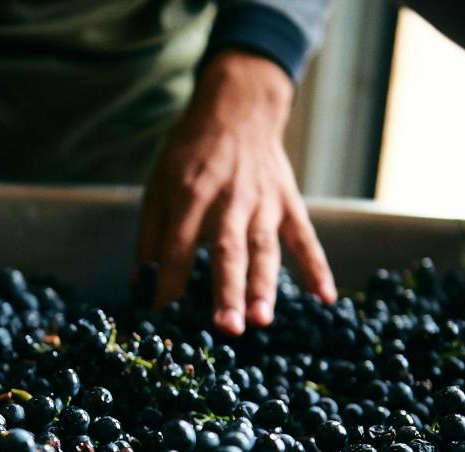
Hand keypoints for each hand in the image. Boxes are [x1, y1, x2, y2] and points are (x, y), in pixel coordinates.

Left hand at [137, 49, 335, 334]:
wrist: (239, 109)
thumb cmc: (192, 153)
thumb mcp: (159, 185)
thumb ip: (151, 236)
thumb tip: (140, 283)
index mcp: (190, 196)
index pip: (178, 248)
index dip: (169, 284)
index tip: (162, 318)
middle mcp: (228, 202)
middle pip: (228, 252)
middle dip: (227, 292)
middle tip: (227, 329)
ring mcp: (263, 203)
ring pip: (265, 249)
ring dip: (265, 286)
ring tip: (262, 320)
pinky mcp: (289, 204)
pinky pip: (305, 239)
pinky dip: (317, 268)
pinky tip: (325, 298)